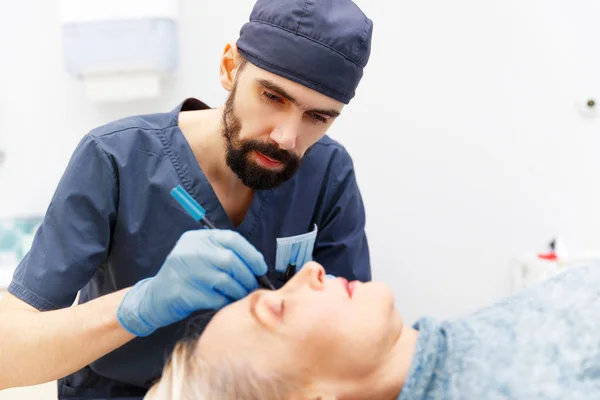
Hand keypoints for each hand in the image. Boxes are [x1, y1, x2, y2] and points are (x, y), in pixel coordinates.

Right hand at [117, 229, 267, 336]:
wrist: (153, 299)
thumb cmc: (187, 279)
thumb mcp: (201, 257)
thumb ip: (225, 255)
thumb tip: (258, 265)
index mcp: (197, 238)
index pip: (232, 239)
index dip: (251, 254)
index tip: (261, 268)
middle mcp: (189, 250)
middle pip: (230, 260)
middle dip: (247, 276)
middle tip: (253, 286)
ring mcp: (183, 270)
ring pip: (225, 280)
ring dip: (239, 291)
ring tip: (241, 296)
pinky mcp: (181, 292)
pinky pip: (214, 297)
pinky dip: (225, 301)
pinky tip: (225, 303)